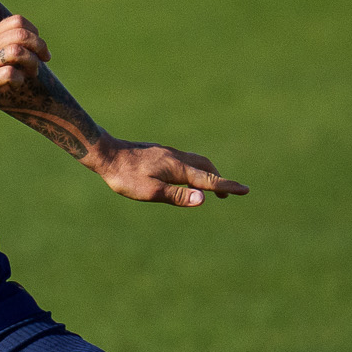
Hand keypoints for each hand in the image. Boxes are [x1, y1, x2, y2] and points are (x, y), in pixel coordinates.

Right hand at [0, 14, 49, 129]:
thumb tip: (21, 44)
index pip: (16, 21)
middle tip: (43, 60)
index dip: (33, 32)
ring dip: (31, 62)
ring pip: (17, 51)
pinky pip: (9, 74)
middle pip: (21, 34)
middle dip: (39, 46)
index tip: (38, 48)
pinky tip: (16, 85)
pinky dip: (19, 79)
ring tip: (31, 73)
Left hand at [89, 140, 247, 207]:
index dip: (227, 186)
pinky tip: (184, 174)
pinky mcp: (159, 152)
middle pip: (206, 168)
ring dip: (207, 173)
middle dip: (220, 180)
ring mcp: (168, 153)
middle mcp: (176, 158)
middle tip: (228, 194)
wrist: (106, 153)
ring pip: (196, 161)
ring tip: (208, 186)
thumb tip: (204, 199)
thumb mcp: (150, 192)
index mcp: (177, 168)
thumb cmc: (125, 177)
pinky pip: (185, 159)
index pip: (208, 180)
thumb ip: (177, 196)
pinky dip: (194, 167)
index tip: (245, 190)